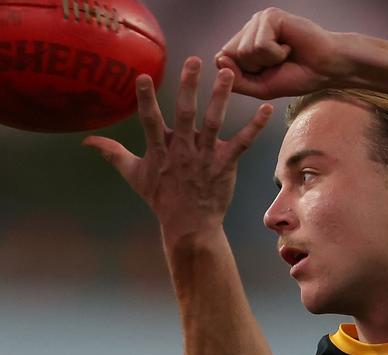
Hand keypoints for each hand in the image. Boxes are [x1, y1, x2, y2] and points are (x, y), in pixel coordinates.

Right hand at [83, 57, 272, 243]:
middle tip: (194, 61)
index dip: (145, 99)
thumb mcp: (134, 175)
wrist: (189, 225)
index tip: (142, 76)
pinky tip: (267, 110)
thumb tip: (87, 141)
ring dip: (220, 97)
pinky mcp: (225, 163)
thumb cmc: (162, 199)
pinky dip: (255, 126)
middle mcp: (183, 150)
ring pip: (213, 122)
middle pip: (186, 114)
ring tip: (227, 73)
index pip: (150, 120)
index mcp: (160, 150)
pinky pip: (242, 142)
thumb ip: (113, 154)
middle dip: (189, 87)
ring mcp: (205, 156)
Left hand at [216, 7, 349, 98]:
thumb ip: (237, 79)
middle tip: (278, 63)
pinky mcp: (271, 16)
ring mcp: (260, 20)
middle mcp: (250, 29)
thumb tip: (218, 60)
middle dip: (256, 68)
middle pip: (232, 56)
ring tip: (285, 54)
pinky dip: (276, 54)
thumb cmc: (298, 76)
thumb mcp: (261, 87)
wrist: (326, 70)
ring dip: (268, 61)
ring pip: (245, 50)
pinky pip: (260, 45)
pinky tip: (289, 46)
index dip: (243, 74)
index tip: (267, 72)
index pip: (224, 59)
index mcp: (245, 43)